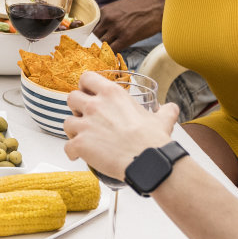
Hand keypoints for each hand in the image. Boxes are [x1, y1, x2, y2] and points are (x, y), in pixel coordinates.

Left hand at [63, 70, 179, 180]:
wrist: (147, 160)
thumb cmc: (153, 140)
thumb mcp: (161, 120)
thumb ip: (164, 111)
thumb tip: (171, 108)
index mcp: (112, 94)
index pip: (87, 78)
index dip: (86, 87)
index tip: (89, 94)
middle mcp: (95, 105)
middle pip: (72, 98)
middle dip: (77, 108)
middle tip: (86, 118)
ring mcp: (85, 124)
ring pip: (66, 122)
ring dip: (73, 130)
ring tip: (84, 138)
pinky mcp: (80, 143)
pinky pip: (67, 147)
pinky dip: (72, 152)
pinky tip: (80, 156)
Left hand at [93, 0, 164, 52]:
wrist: (159, 4)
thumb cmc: (143, 4)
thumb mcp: (120, 7)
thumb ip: (109, 17)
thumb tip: (104, 29)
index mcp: (105, 11)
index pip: (91, 28)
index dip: (92, 37)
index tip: (93, 43)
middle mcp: (108, 20)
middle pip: (94, 37)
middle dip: (96, 45)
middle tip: (98, 52)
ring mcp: (116, 29)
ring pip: (102, 45)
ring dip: (104, 51)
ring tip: (106, 55)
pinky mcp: (127, 38)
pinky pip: (113, 50)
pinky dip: (112, 55)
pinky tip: (114, 56)